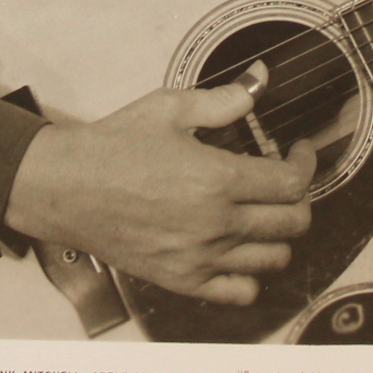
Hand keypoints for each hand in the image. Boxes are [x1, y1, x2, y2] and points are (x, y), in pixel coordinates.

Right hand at [2, 71, 315, 305]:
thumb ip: (223, 99)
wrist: (66, 187)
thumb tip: (259, 81)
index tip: (299, 154)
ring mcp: (200, 257)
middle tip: (284, 182)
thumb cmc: (113, 146)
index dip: (306, 165)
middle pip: (292, 222)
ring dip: (278, 234)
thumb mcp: (169, 108)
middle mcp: (215, 224)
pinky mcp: (182, 280)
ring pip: (273, 258)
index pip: (292, 184)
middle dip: (299, 198)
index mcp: (217, 178)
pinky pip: (239, 291)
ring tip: (262, 214)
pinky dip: (250, 274)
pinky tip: (238, 250)